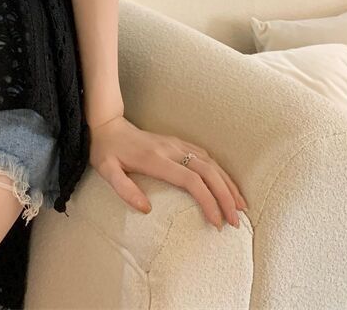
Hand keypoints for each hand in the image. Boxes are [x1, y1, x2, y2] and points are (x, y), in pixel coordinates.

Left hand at [88, 114, 247, 229]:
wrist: (107, 125)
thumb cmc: (106, 151)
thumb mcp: (107, 171)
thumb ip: (125, 190)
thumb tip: (147, 209)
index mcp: (155, 159)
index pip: (190, 180)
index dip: (208, 200)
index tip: (216, 222)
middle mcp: (170, 149)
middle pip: (207, 172)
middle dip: (226, 196)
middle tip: (236, 220)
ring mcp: (175, 144)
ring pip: (210, 162)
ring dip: (227, 183)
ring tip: (240, 205)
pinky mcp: (177, 142)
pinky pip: (205, 155)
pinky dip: (220, 171)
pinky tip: (227, 184)